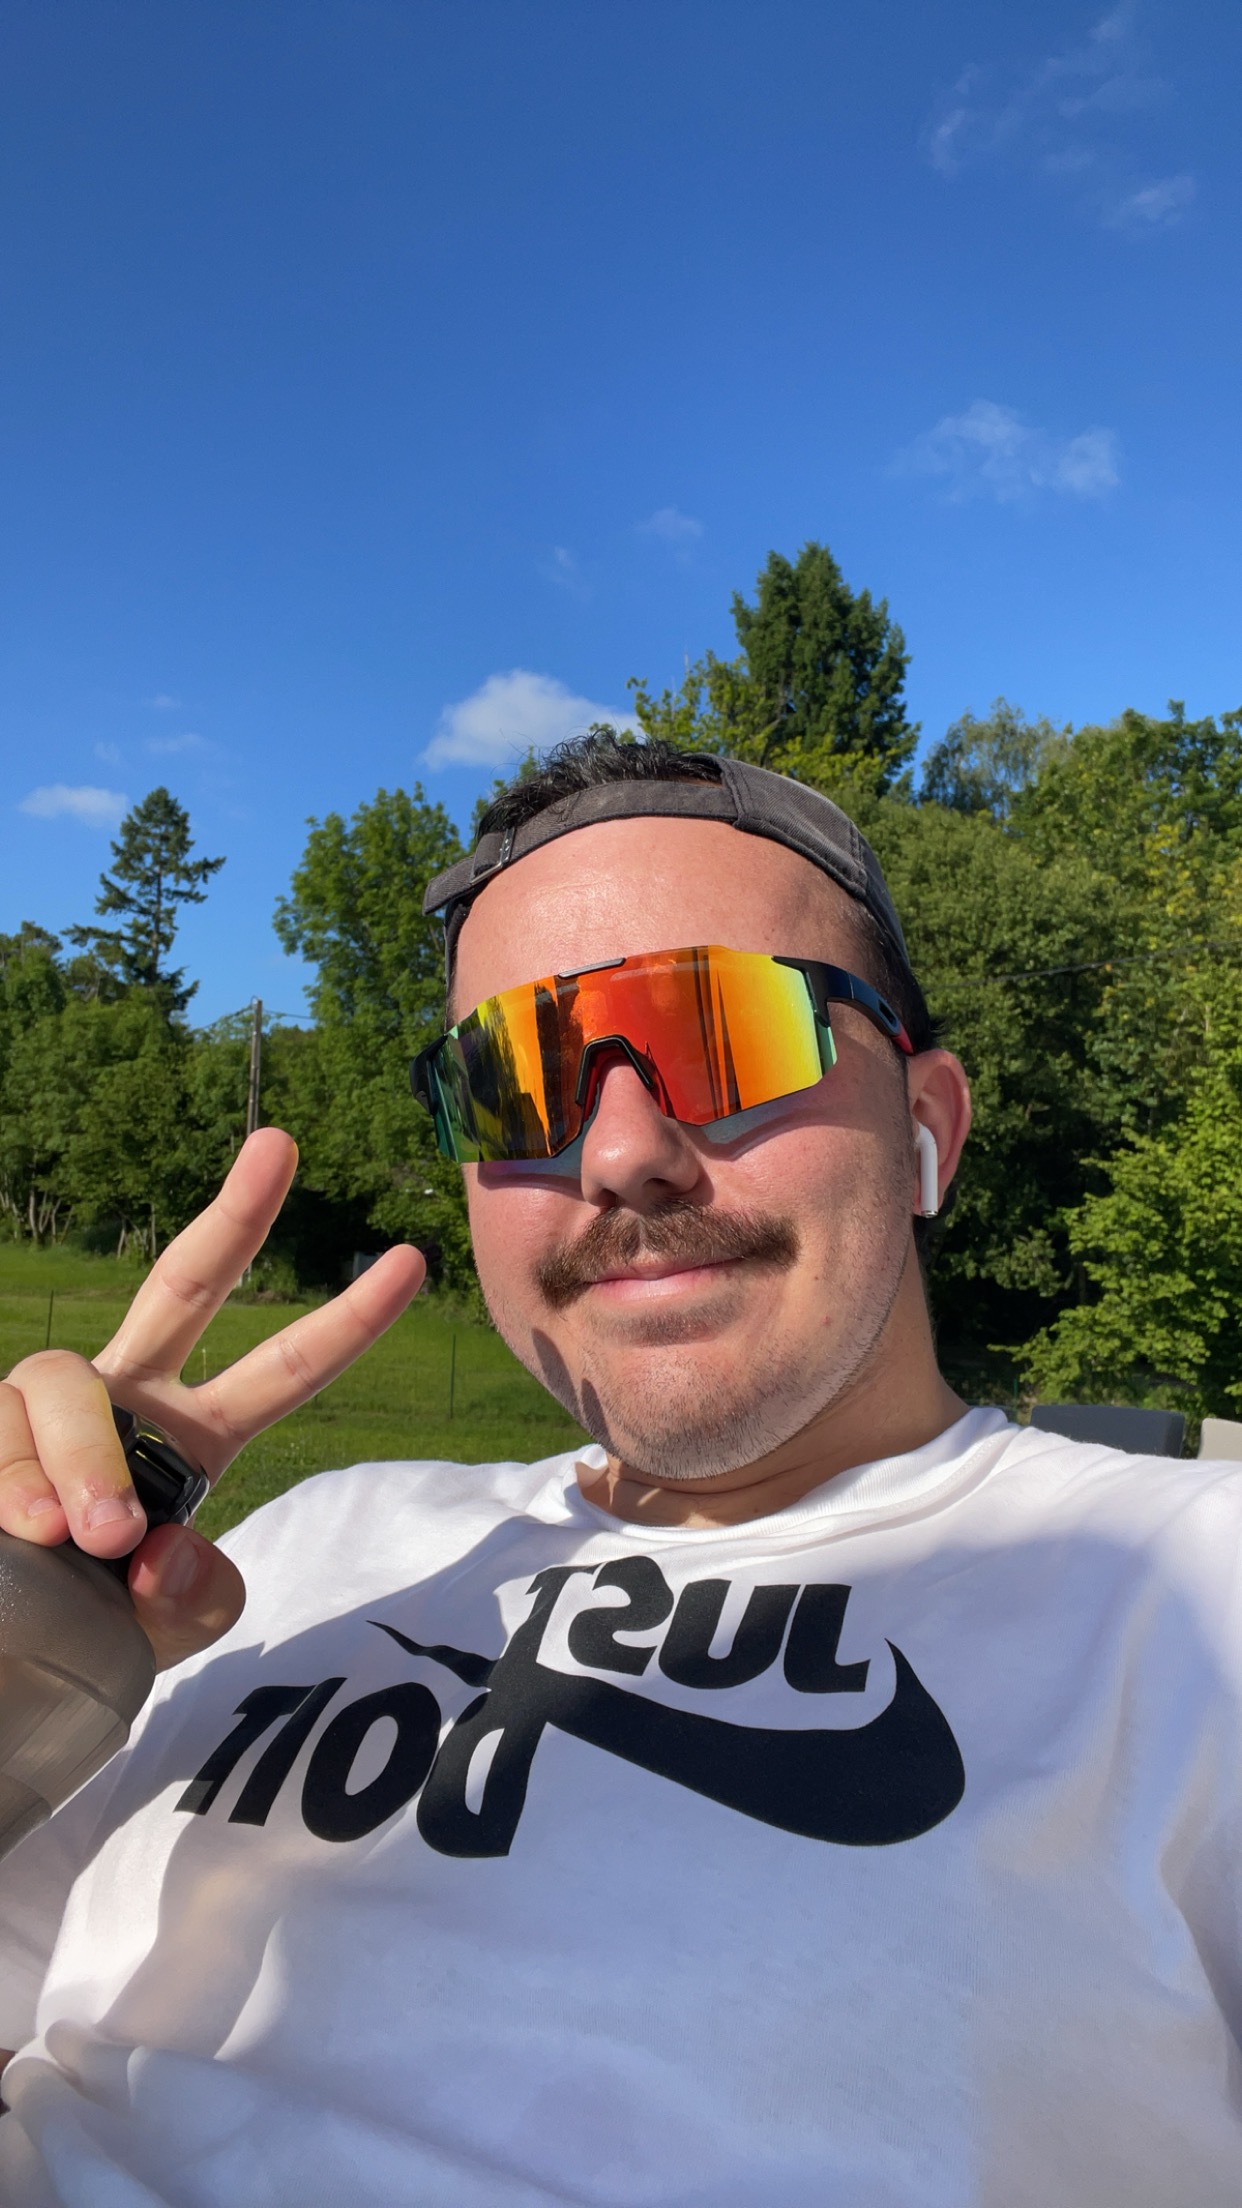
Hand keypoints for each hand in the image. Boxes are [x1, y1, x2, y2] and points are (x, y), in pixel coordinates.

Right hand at [0, 1130, 424, 1669]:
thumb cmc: (76, 1638)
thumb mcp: (160, 1636)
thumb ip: (192, 1602)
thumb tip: (165, 1543)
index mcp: (190, 1438)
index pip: (281, 1373)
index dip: (346, 1323)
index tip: (411, 1262)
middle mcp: (124, 1400)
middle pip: (182, 1285)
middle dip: (236, 1215)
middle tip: (283, 1145)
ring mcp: (41, 1411)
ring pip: (65, 1382)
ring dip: (86, 1459)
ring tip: (90, 1537)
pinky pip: (2, 1440)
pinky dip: (19, 1488)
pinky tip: (30, 1532)